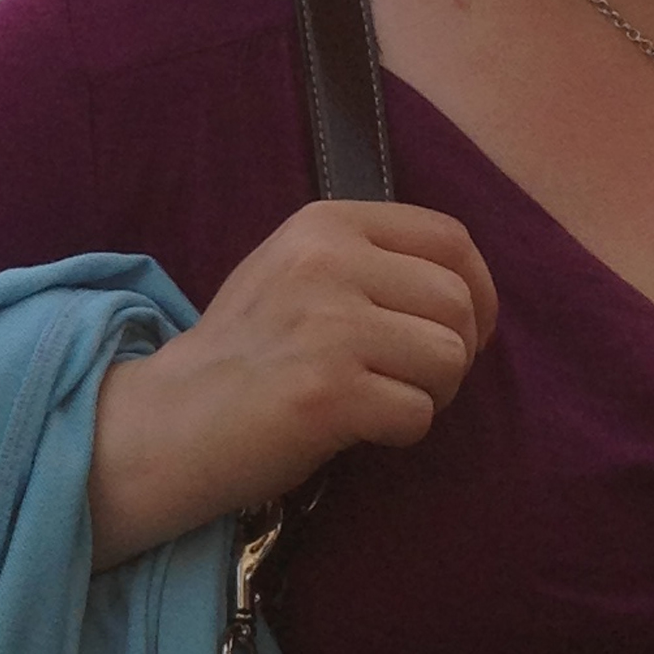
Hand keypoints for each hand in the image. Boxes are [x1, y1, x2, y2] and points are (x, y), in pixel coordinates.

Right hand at [87, 200, 496, 568]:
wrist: (176, 414)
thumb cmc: (248, 347)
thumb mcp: (298, 268)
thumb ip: (370, 259)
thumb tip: (465, 288)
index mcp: (326, 222)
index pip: (449, 238)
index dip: (477, 290)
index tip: (462, 329)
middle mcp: (328, 260)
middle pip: (458, 302)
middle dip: (455, 353)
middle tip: (413, 378)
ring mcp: (327, 324)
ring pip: (448, 358)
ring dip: (432, 394)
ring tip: (382, 399)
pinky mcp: (328, 391)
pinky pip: (418, 413)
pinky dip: (400, 431)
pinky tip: (356, 427)